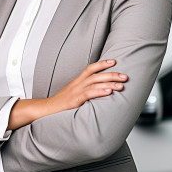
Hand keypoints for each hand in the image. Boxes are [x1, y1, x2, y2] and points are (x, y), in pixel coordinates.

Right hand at [7, 59, 127, 129]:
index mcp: (77, 81)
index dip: (102, 64)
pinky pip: (88, 94)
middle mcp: (77, 83)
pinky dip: (99, 92)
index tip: (114, 61)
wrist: (46, 109)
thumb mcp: (74, 93)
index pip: (91, 68)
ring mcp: (76, 91)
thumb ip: (84, 90)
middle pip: (96, 75)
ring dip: (110, 83)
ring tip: (121, 85)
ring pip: (95, 83)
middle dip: (112, 74)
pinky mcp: (74, 100)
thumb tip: (98, 91)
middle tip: (125, 76)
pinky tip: (108, 92)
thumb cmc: (61, 103)